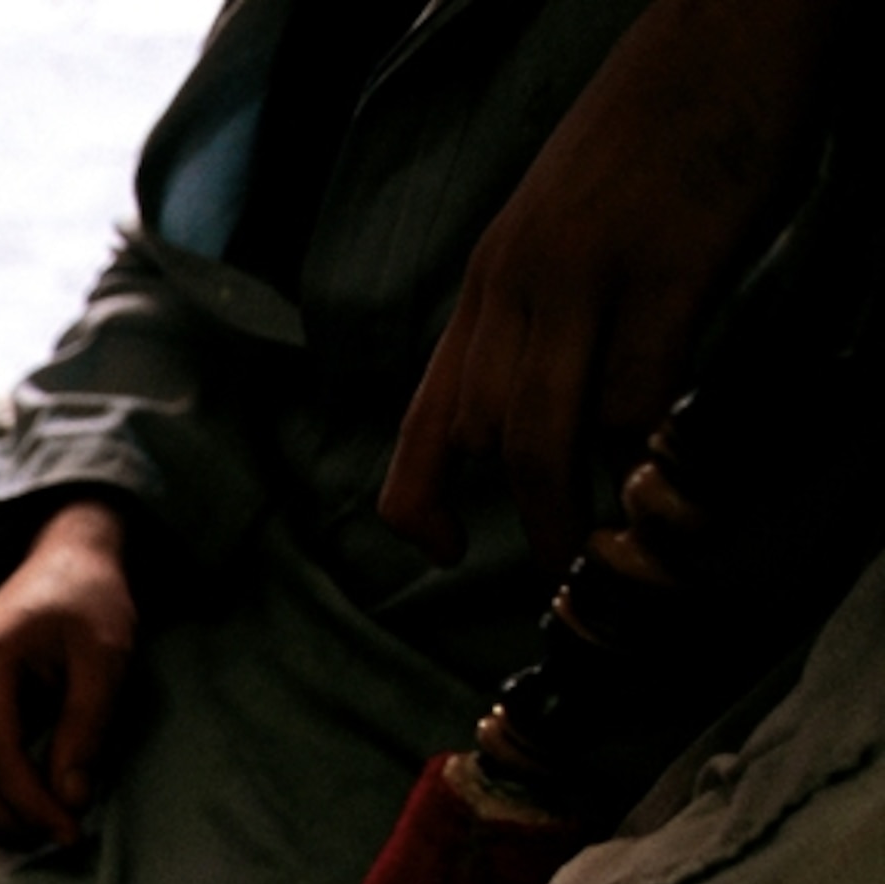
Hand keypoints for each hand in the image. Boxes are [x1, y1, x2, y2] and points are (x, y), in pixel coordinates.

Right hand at [0, 495, 135, 846]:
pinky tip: (26, 802)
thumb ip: (88, 727)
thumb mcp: (107, 659)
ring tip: (46, 821)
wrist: (61, 564)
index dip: (32, 806)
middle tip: (63, 833)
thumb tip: (70, 800)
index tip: (73, 832)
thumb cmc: (89, 604)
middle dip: (9, 824)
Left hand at [379, 0, 848, 569]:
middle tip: (565, 563)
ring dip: (569, 507)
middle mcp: (517, 282)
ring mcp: (586, 277)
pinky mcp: (666, 270)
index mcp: (490, 279)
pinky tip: (670, 451)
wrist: (731, 28)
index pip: (430, 414)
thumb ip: (543, 310)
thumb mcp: (567, 226)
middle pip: (484, 439)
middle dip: (518, 516)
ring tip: (605, 546)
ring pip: (542, 435)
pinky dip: (647, 441)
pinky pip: (635, 392)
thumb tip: (542, 404)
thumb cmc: (662, 131)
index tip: (442, 551)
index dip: (419, 498)